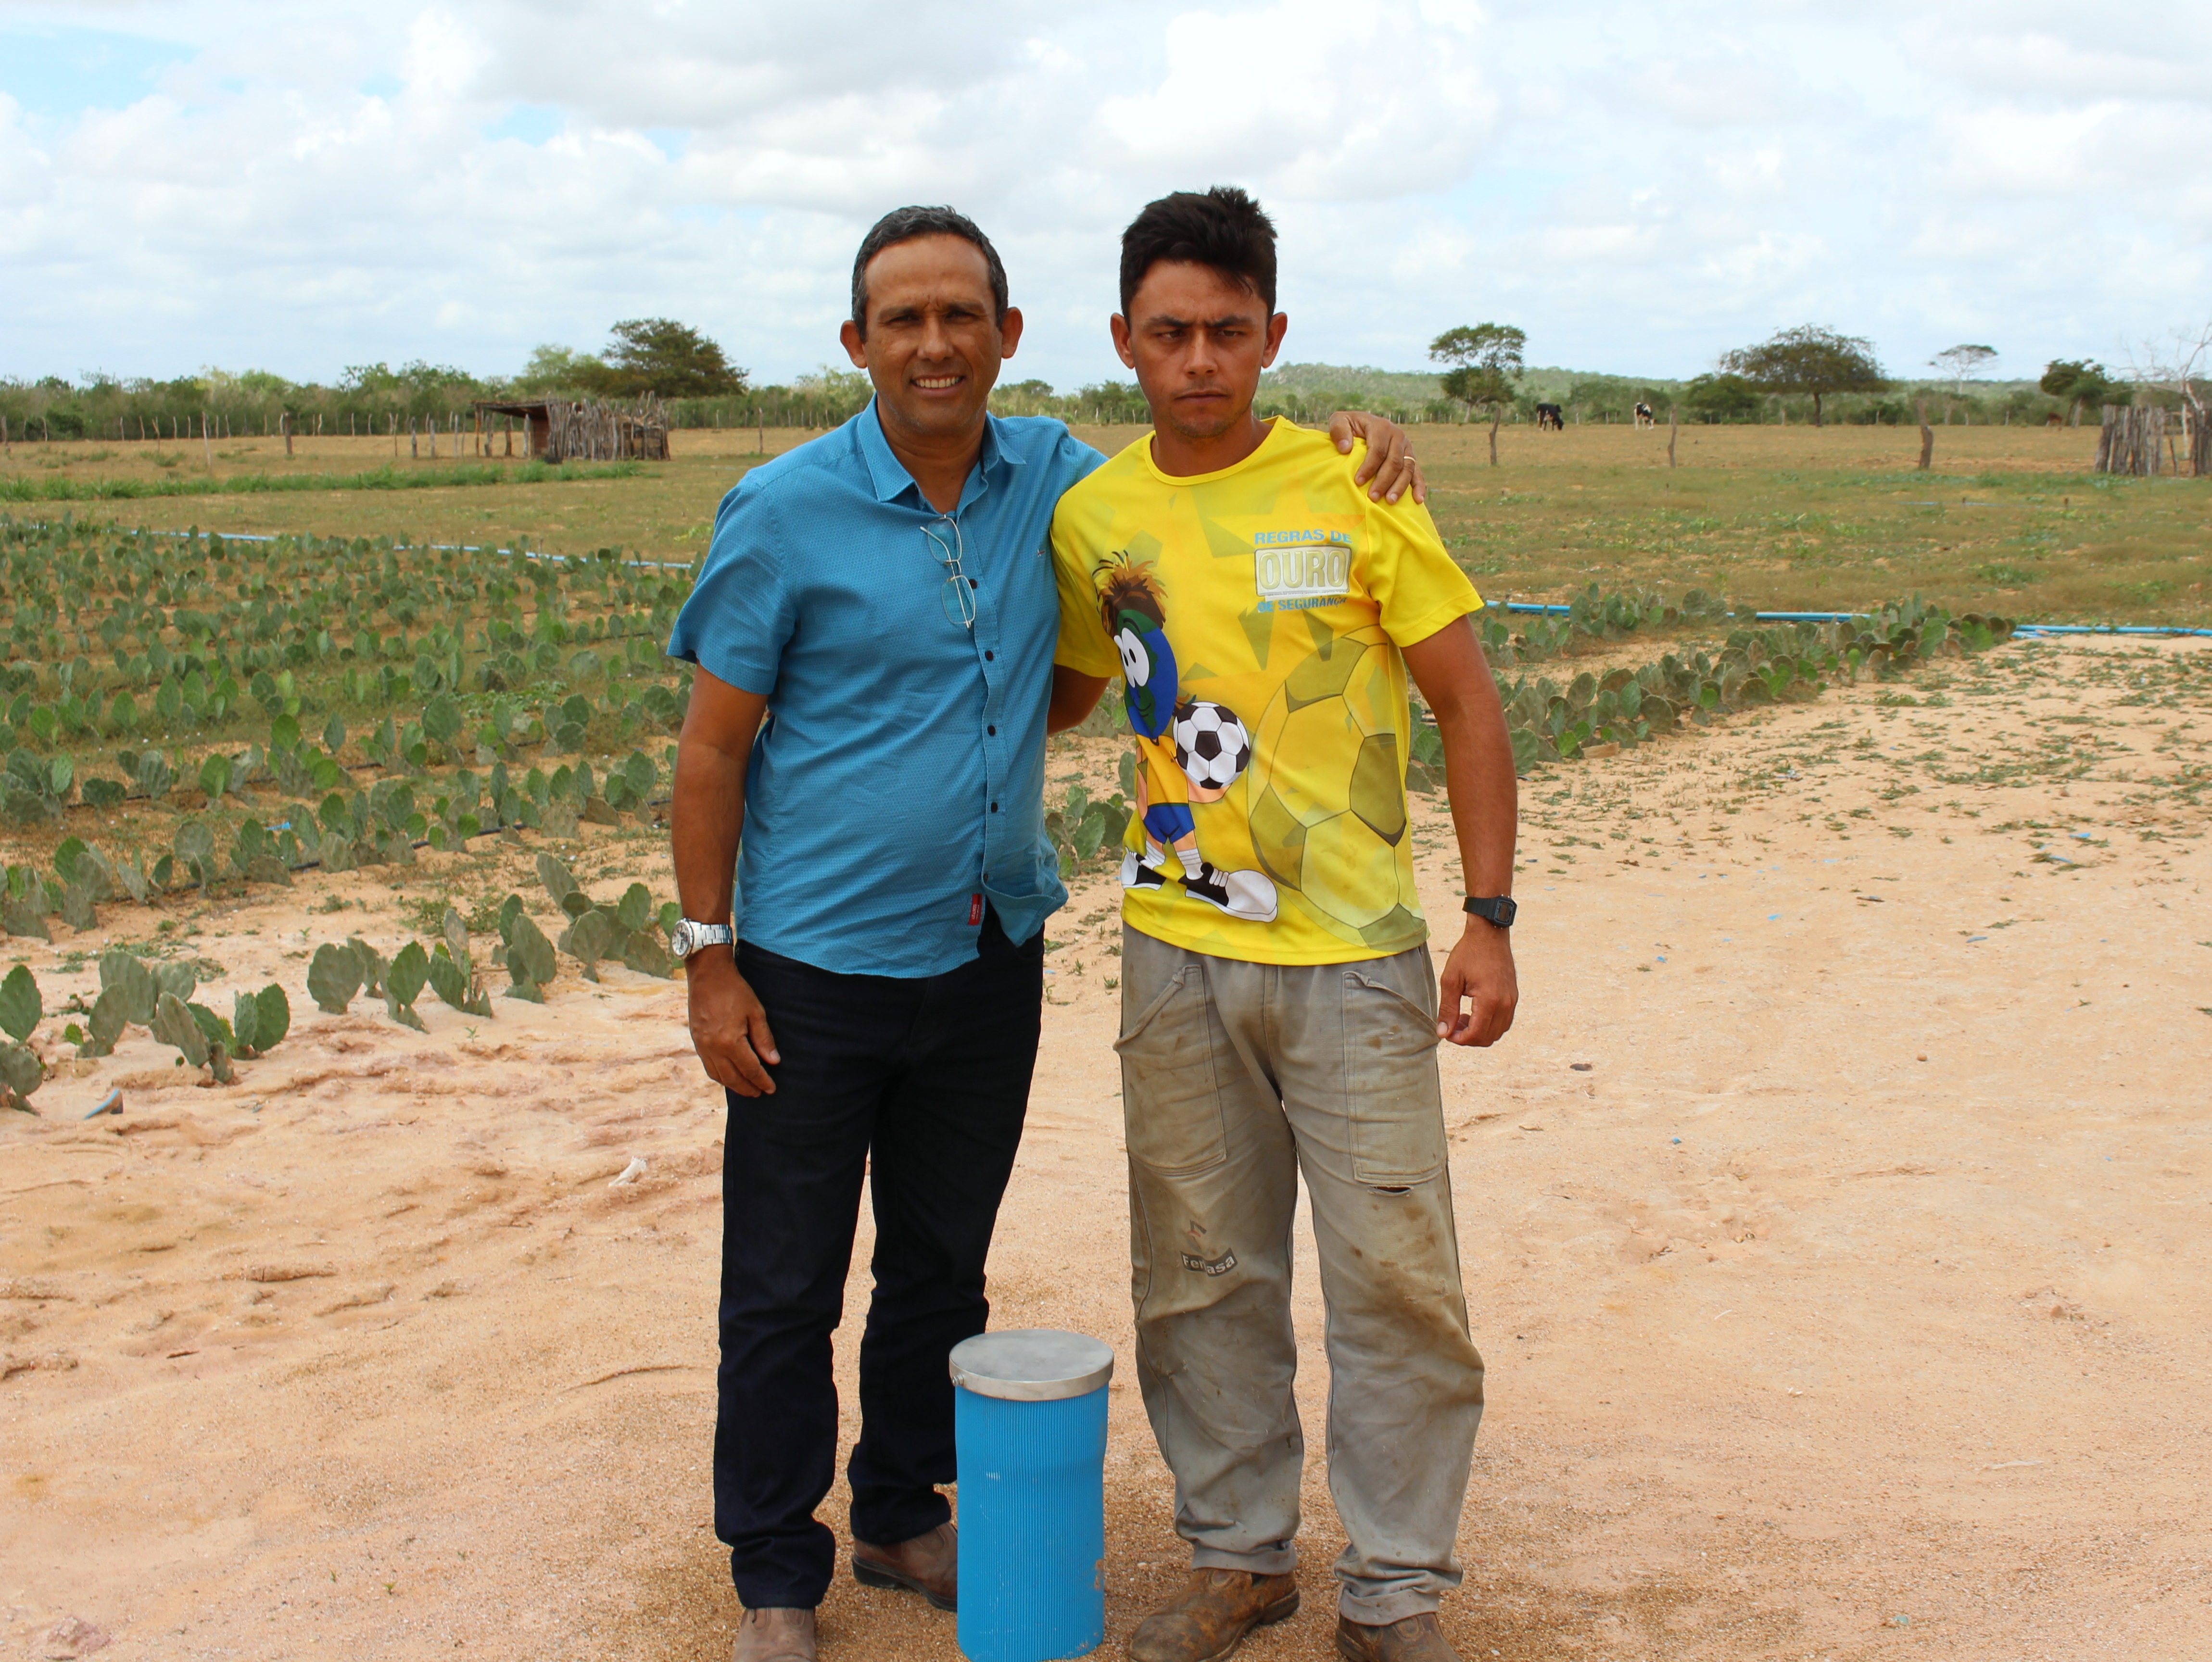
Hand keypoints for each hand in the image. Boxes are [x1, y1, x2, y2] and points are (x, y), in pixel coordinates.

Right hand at [687, 951, 780, 1095]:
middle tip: (760, 1093)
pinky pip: (708, 1066)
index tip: (771, 1089)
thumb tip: (773, 1062)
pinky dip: (719, 1076)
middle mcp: (713, 1048)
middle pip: (733, 1078)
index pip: (750, 1070)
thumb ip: (764, 1039)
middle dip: (748, 1088)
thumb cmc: (735, 990)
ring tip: (746, 1088)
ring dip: (733, 1085)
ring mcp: (702, 1046)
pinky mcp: (696, 1041)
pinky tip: (728, 1075)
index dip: (762, 1081)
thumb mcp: (755, 1012)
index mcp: (730, 1042)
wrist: (707, 974)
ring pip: (718, 1076)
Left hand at [1326, 410, 1426, 504]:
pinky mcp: (1410, 457)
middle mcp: (1397, 436)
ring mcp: (1406, 447)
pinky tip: (1418, 499)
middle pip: (1394, 461)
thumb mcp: (1339, 420)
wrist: (1363, 423)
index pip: (1378, 450)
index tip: (1358, 482)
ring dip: (1399, 486)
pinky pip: (1417, 472)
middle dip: (1383, 481)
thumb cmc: (1349, 426)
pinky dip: (1419, 486)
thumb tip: (1345, 448)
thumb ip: (1339, 430)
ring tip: (1389, 501)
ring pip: (1407, 468)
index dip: (1369, 467)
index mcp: (1381, 427)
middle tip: (1372, 497)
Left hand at [1437, 921, 1516, 1046]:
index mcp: (1489, 1000)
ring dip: (1479, 1032)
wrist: (1489, 934)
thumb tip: (1443, 1033)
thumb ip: (1447, 1009)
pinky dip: (1489, 1024)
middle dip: (1468, 1038)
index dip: (1459, 1039)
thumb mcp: (1451, 980)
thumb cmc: (1468, 953)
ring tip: (1461, 1018)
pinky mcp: (1513, 997)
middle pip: (1488, 1038)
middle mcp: (1505, 1004)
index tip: (1446, 1032)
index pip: (1476, 1035)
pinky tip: (1474, 1013)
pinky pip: (1503, 1021)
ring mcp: (1512, 1001)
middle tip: (1452, 1025)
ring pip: (1497, 1032)